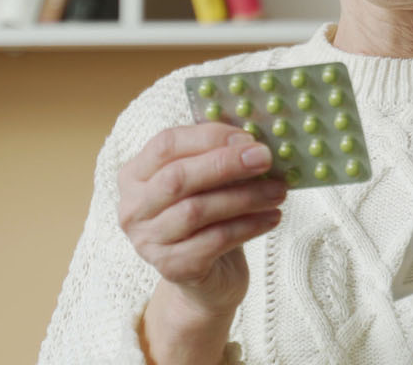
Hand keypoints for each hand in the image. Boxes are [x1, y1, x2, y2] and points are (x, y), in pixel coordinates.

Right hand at [118, 123, 287, 317]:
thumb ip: (219, 155)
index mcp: (136, 174)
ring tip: (278, 191)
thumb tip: (254, 138)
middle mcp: (134, 207)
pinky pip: (214, 240)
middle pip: (177, 178)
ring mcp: (148, 241)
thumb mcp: (207, 182)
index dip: (208, 137)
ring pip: (197, 210)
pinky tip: (272, 217)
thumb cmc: (208, 217)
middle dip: (226, 164)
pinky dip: (248, 226)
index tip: (248, 138)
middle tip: (265, 158)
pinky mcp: (172, 267)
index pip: (166, 144)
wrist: (209, 276)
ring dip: (245, 197)